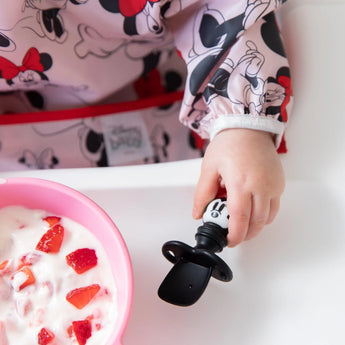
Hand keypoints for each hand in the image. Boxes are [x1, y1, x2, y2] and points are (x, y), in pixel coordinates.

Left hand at [192, 128, 284, 246]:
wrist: (248, 127)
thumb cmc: (230, 144)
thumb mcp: (209, 167)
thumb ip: (203, 193)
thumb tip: (198, 213)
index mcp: (240, 182)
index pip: (239, 218)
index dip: (235, 235)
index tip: (229, 241)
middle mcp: (260, 186)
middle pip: (256, 223)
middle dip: (244, 235)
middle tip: (233, 235)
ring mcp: (272, 185)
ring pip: (267, 218)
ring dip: (255, 227)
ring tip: (241, 225)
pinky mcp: (279, 183)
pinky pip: (274, 208)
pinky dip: (264, 216)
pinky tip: (253, 212)